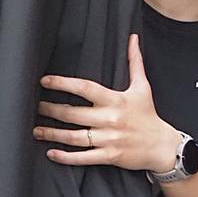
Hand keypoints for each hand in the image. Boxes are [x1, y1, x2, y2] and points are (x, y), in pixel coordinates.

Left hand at [33, 34, 181, 171]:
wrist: (162, 145)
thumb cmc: (149, 114)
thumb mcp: (143, 87)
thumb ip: (135, 62)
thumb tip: (133, 38)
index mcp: (116, 100)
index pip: (85, 88)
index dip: (63, 83)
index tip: (45, 81)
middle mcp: (110, 119)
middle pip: (73, 114)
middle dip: (51, 109)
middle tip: (35, 106)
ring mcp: (109, 139)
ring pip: (74, 137)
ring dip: (52, 133)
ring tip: (36, 130)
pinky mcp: (109, 155)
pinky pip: (83, 157)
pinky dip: (65, 157)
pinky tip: (51, 152)